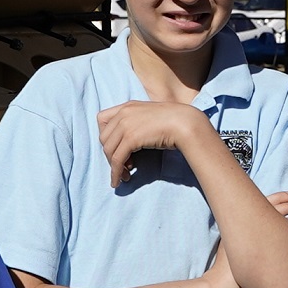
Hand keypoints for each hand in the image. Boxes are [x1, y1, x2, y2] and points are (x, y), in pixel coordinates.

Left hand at [97, 98, 220, 187]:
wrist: (185, 123)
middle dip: (110, 154)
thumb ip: (137, 123)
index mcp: (127, 106)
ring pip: (109, 150)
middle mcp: (123, 114)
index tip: (115, 147)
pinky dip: (115, 172)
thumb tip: (130, 142)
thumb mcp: (150, 117)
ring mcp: (126, 125)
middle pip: (103, 138)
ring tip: (124, 176)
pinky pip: (117, 159)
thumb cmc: (174, 122)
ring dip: (114, 166)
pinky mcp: (131, 138)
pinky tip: (119, 181)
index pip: (102, 120)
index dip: (105, 136)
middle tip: (123, 165)